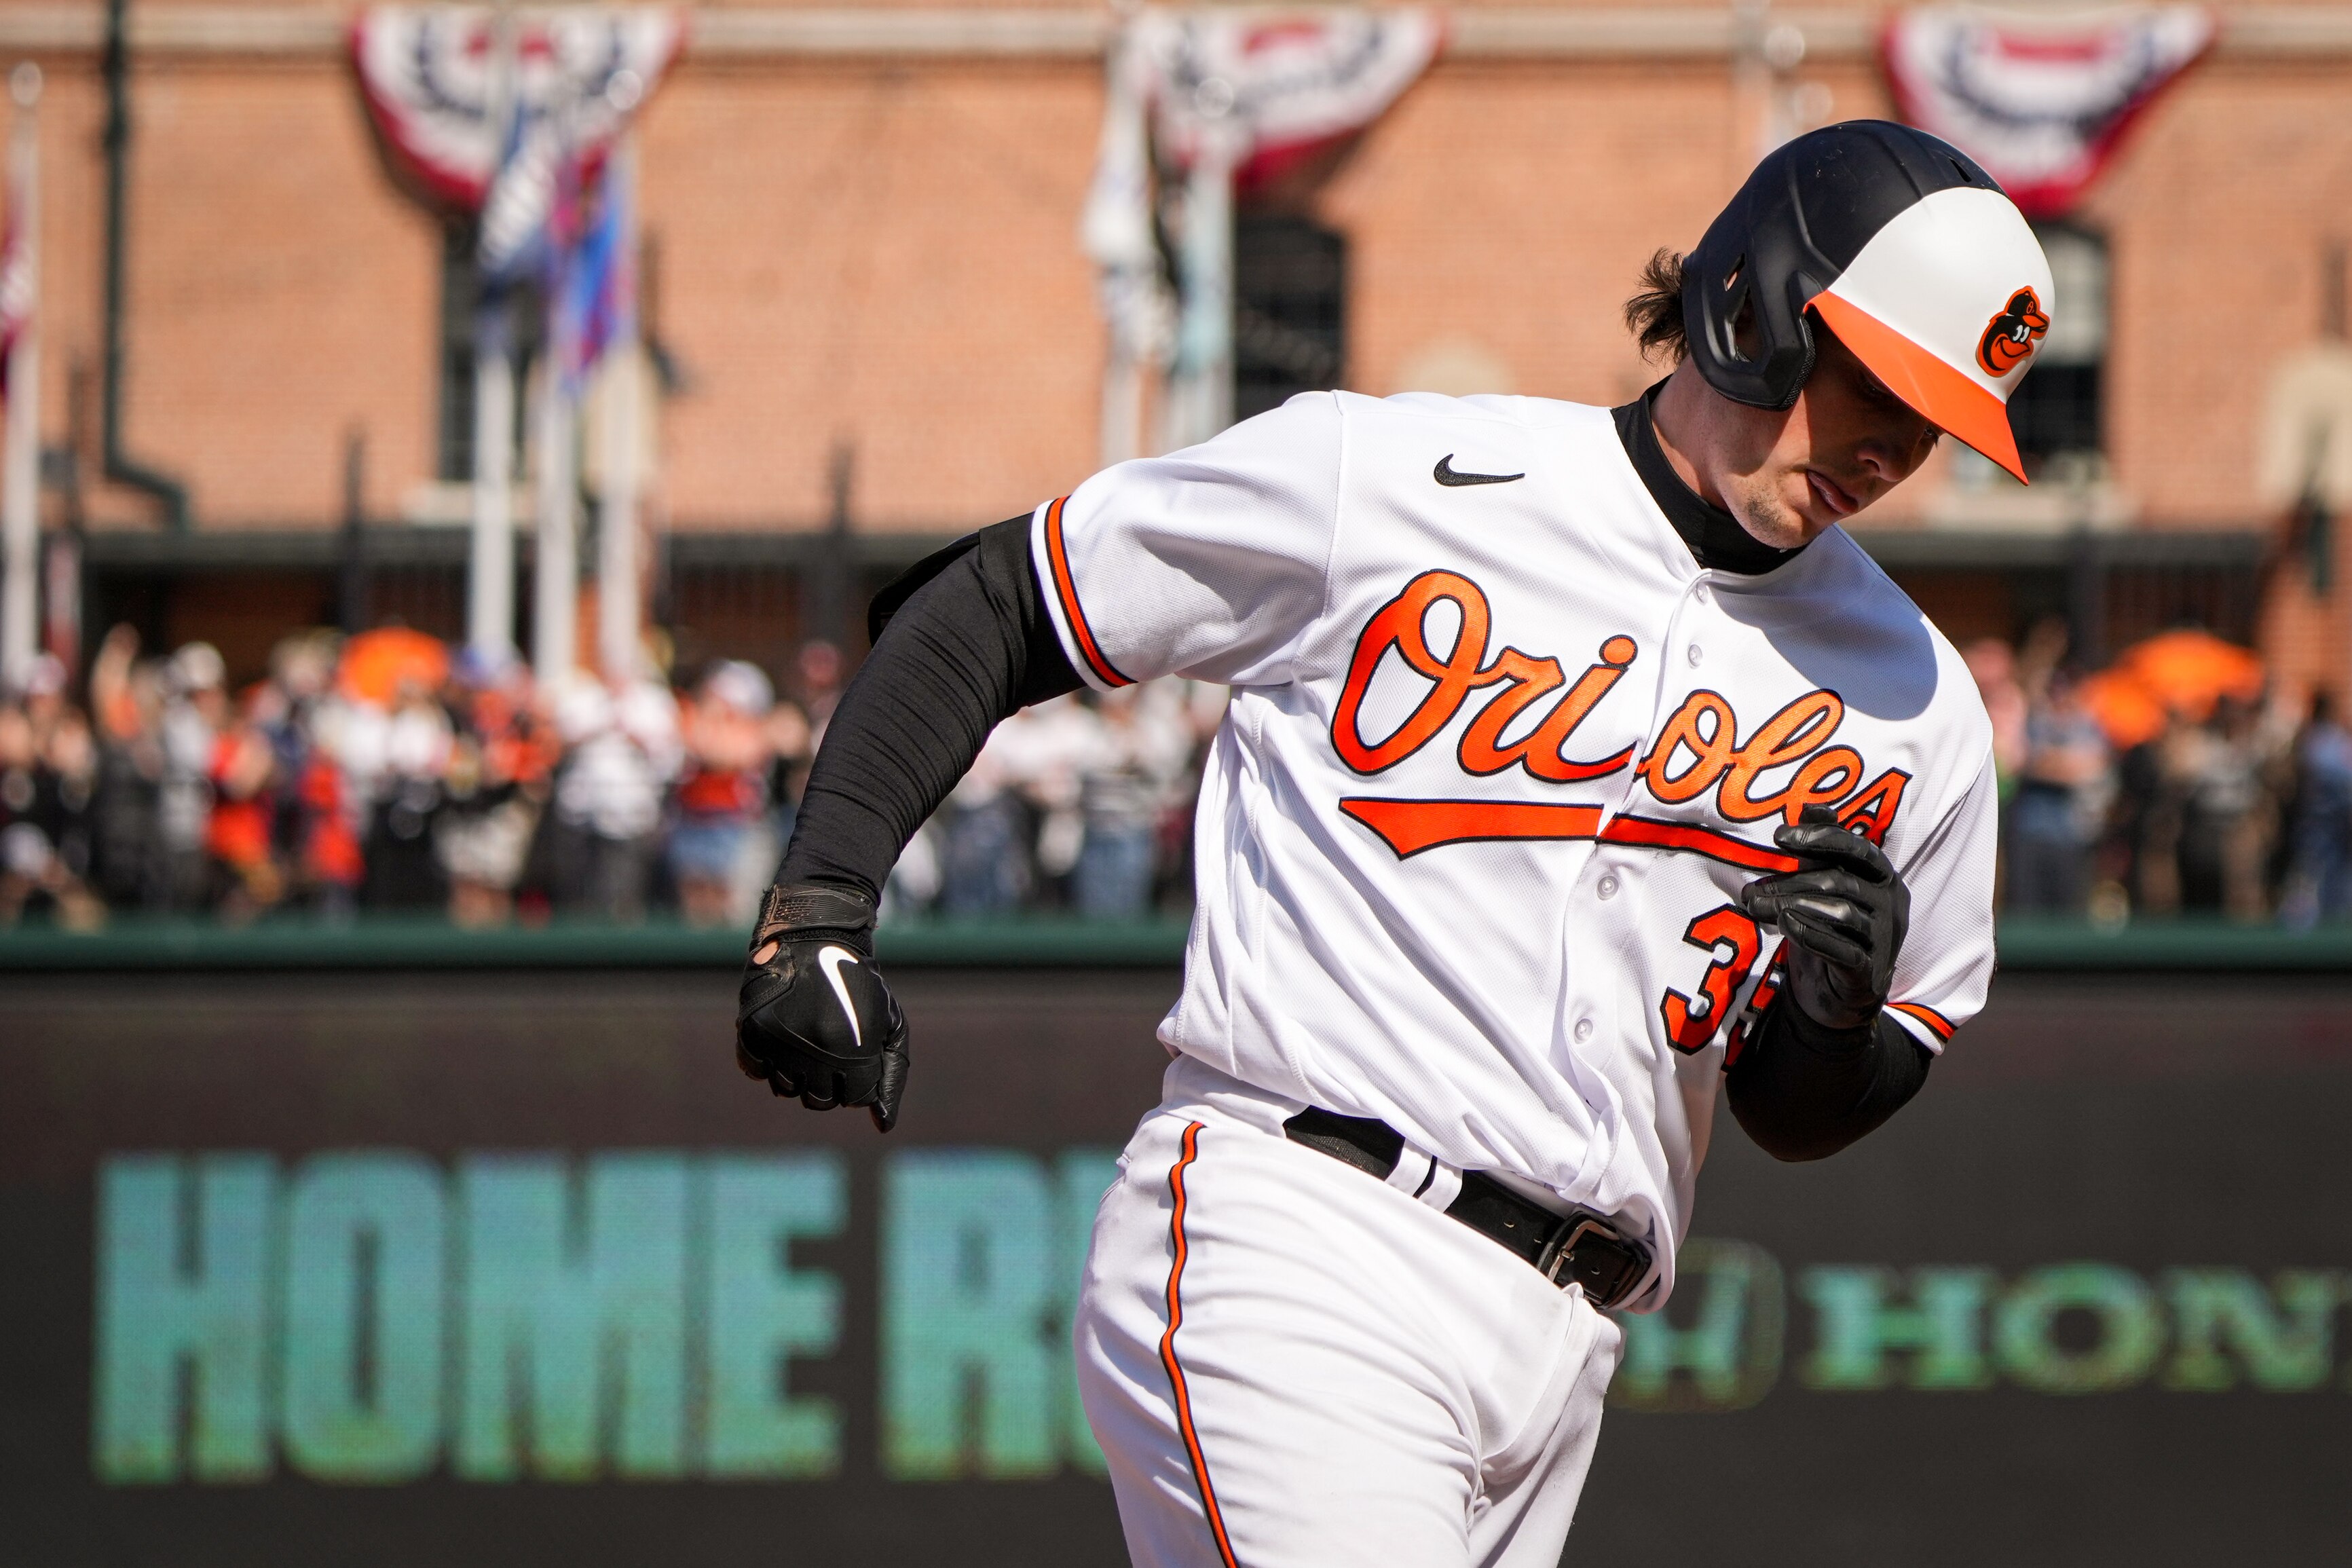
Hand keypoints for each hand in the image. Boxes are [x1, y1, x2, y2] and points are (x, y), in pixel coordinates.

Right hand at [735, 884, 910, 1131]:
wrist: (816, 934)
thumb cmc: (860, 983)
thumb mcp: (889, 1024)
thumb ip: (890, 1075)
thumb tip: (883, 1125)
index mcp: (853, 1049)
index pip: (853, 1097)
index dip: (857, 1080)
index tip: (854, 1056)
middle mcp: (815, 1049)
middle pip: (817, 1100)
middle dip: (826, 1082)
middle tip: (828, 1050)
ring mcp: (781, 1040)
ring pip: (784, 1089)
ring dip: (795, 1073)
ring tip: (806, 1039)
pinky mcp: (753, 1029)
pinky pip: (754, 1069)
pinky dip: (765, 1061)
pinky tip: (781, 1037)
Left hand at [1737, 806, 1908, 1031]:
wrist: (1840, 990)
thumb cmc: (1830, 926)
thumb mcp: (1822, 884)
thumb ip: (1820, 849)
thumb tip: (1811, 805)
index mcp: (1882, 876)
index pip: (1859, 848)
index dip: (1822, 838)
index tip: (1779, 836)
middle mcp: (1890, 905)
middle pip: (1841, 882)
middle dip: (1790, 883)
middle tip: (1750, 890)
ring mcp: (1884, 939)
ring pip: (1842, 914)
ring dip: (1792, 906)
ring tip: (1756, 907)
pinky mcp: (1871, 971)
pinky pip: (1844, 951)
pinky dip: (1812, 936)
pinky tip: (1784, 925)